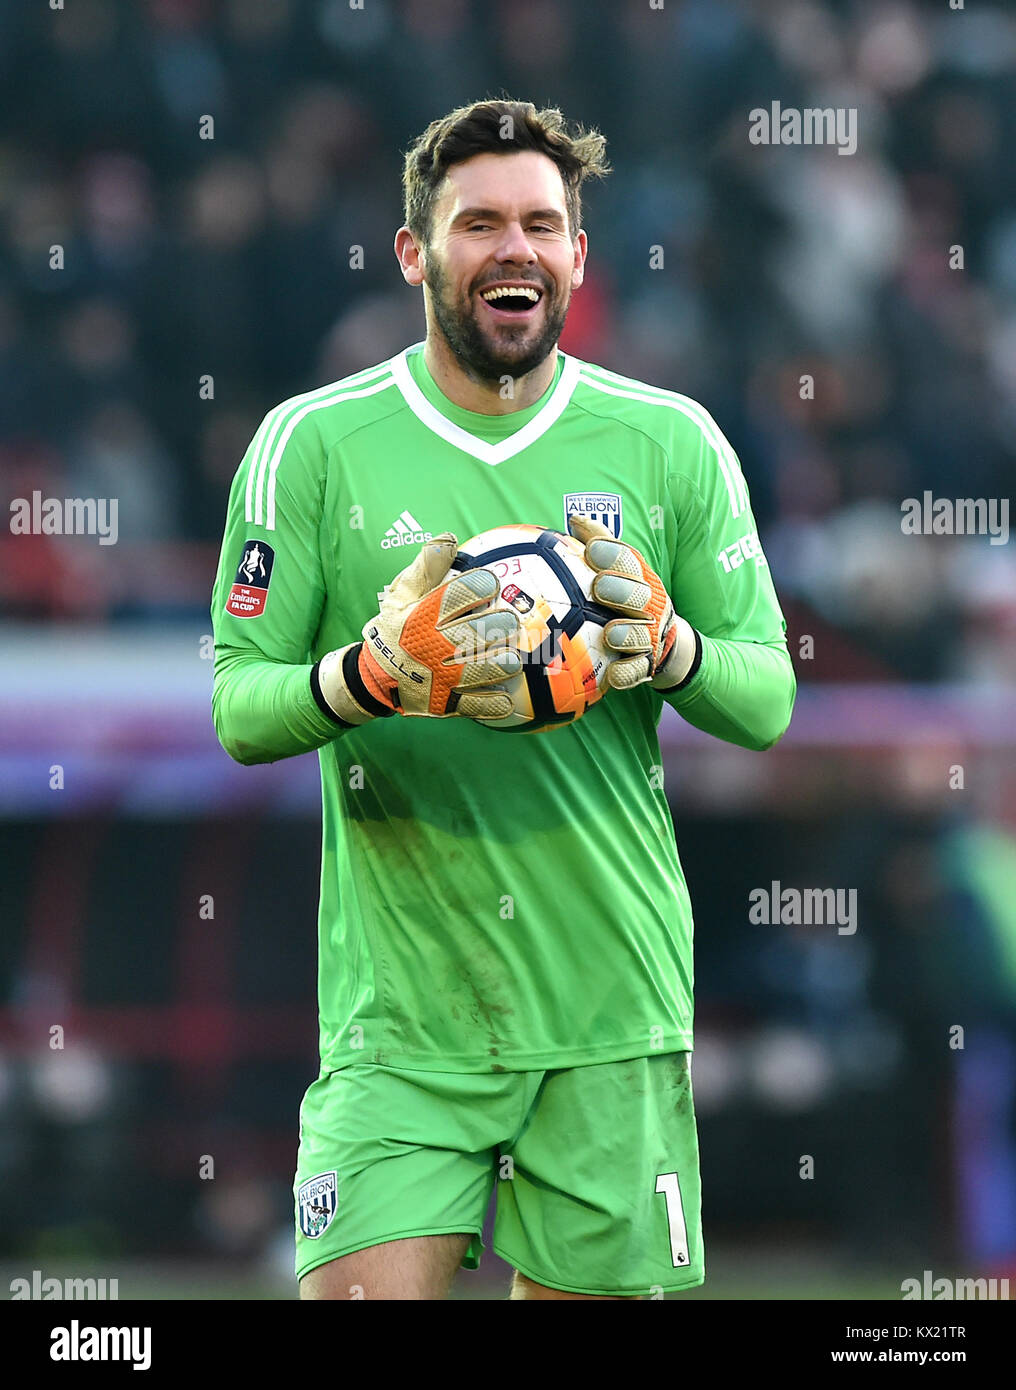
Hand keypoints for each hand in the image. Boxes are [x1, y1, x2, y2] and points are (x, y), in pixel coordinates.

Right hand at [316, 533, 522, 721]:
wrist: (374, 677)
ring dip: (502, 663)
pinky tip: (506, 697)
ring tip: (512, 659)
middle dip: (500, 625)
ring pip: (480, 669)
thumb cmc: (396, 629)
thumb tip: (448, 538)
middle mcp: (432, 645)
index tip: (492, 584)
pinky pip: (474, 705)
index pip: (459, 594)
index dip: (481, 586)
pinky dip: (493, 703)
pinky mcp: (443, 703)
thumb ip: (426, 566)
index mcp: (423, 615)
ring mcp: (439, 677)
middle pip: (476, 632)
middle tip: (509, 622)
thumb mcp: (401, 595)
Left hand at [567, 514, 698, 690]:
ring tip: (610, 633)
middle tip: (600, 588)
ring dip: (627, 633)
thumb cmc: (628, 604)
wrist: (668, 648)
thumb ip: (599, 545)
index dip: (612, 554)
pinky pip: (638, 671)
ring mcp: (651, 637)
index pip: (630, 562)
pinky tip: (613, 676)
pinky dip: (627, 674)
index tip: (591, 549)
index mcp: (641, 580)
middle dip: (622, 590)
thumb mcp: (621, 574)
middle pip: (641, 595)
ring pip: (641, 634)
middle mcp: (651, 607)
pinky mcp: (648, 666)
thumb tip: (574, 519)